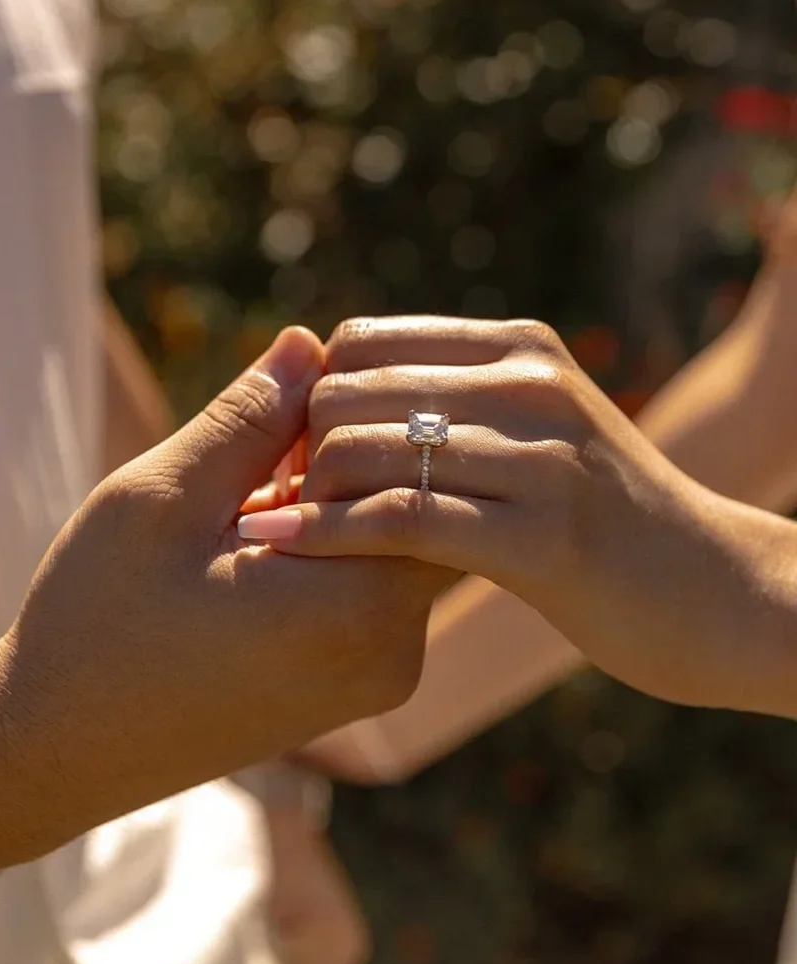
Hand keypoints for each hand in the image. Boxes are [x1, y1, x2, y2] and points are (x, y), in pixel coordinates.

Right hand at [0, 327, 449, 870]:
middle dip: (363, 461)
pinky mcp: (360, 688)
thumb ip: (251, 420)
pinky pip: (382, 593)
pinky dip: (341, 551)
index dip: (371, 421)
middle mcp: (391, 651)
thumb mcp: (163, 502)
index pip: (426, 474)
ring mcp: (381, 678)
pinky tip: (265, 545)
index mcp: (354, 605)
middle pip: (428, 512)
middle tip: (278, 442)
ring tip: (258, 498)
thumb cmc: (98, 623)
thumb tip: (313, 346)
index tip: (300, 405)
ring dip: (348, 505)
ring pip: (404, 549)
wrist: (60, 750)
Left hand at [237, 316, 772, 709]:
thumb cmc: (609, 524)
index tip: (299, 458)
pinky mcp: (542, 536)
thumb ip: (465, 405)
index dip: (311, 397)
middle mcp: (529, 384)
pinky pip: (398, 519)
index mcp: (520, 349)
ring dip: (304, 494)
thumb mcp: (542, 435)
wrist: (717, 592)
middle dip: (297, 450)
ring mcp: (539, 456)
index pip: (360, 341)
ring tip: (285, 532)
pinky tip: (276, 545)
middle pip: (346, 390)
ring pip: (363, 448)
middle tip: (284, 501)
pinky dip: (322, 533)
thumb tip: (355, 396)